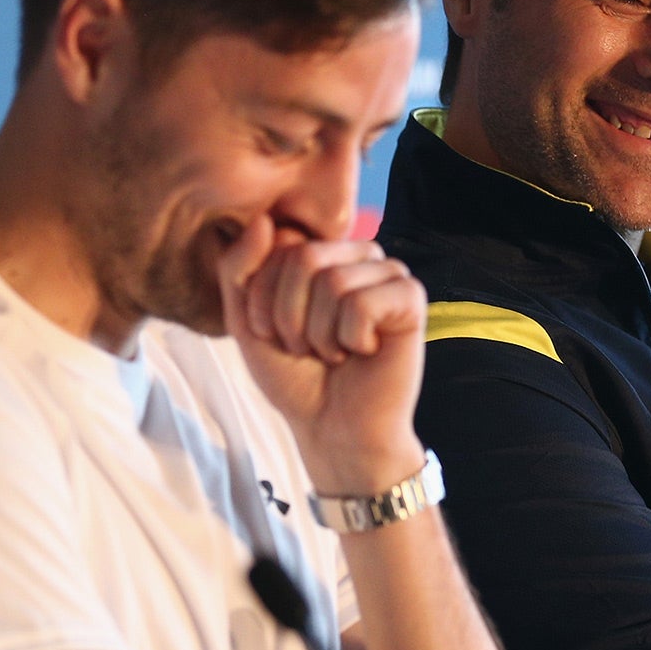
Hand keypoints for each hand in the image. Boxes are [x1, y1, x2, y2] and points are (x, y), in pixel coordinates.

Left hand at [218, 214, 427, 492]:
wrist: (333, 429)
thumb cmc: (294, 376)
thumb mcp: (246, 321)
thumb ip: (239, 268)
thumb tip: (264, 220)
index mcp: (320, 251)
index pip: (277, 242)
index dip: (264, 298)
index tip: (278, 333)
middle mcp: (356, 254)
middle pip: (303, 257)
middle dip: (291, 317)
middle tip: (309, 347)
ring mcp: (387, 273)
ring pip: (333, 282)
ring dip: (321, 334)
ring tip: (335, 352)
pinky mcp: (411, 298)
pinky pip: (362, 304)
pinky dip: (351, 339)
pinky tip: (365, 352)